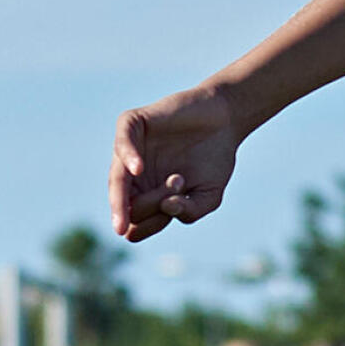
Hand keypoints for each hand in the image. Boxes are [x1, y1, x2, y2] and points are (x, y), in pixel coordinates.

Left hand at [109, 86, 238, 242]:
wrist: (225, 119)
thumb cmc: (214, 160)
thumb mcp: (209, 196)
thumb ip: (190, 211)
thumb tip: (166, 207)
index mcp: (147, 198)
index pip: (133, 224)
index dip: (148, 226)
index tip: (171, 215)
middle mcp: (133, 178)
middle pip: (125, 204)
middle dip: (151, 206)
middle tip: (182, 186)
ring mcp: (131, 150)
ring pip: (119, 179)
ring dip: (142, 188)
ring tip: (172, 186)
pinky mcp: (133, 124)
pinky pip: (121, 142)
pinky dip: (128, 156)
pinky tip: (139, 168)